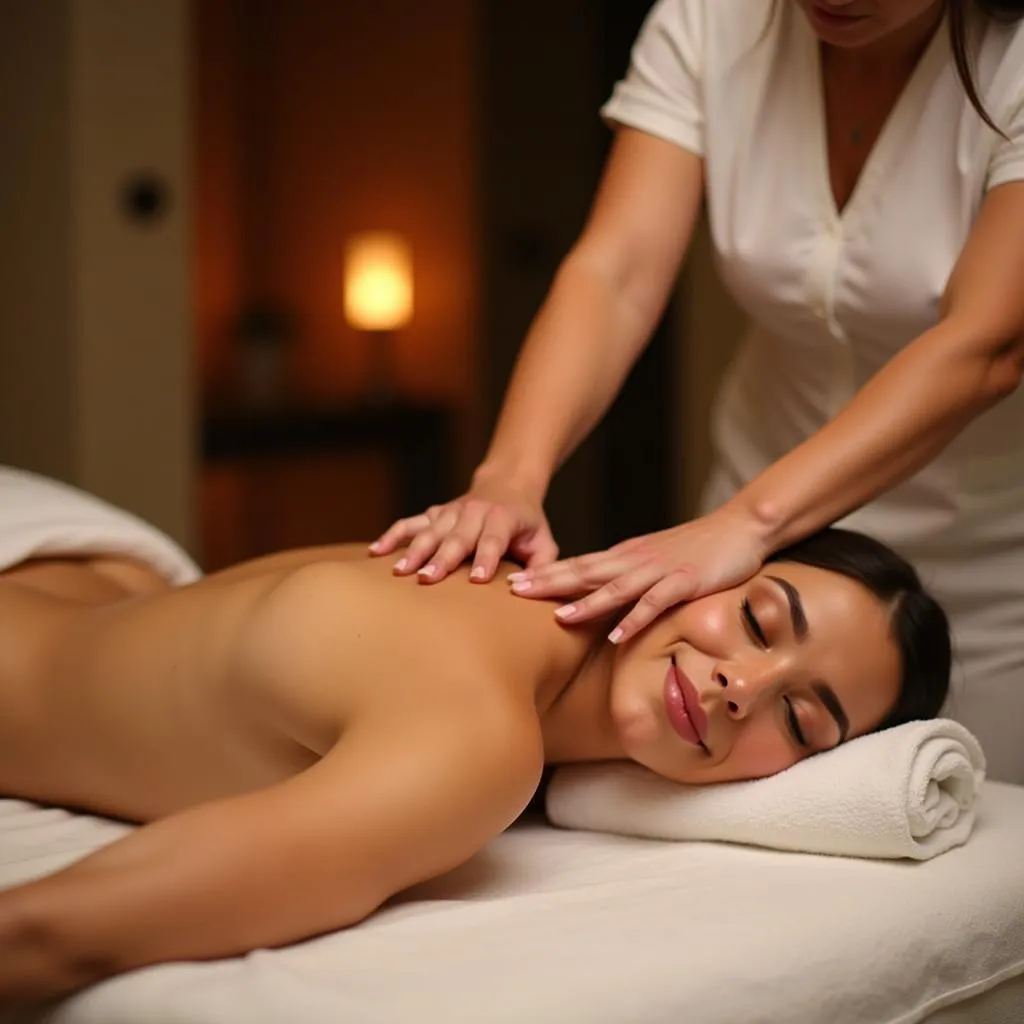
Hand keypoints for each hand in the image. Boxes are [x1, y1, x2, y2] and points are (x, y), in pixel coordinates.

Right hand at [368, 478, 558, 582]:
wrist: (508, 485)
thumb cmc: (527, 523)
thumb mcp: (544, 541)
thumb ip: (542, 565)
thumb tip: (528, 589)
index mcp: (502, 518)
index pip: (493, 539)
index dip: (486, 558)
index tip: (477, 579)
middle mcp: (473, 512)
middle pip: (456, 537)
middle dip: (441, 558)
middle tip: (426, 579)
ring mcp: (450, 512)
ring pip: (429, 531)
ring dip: (414, 551)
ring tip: (399, 572)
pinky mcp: (434, 514)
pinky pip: (409, 523)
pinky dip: (392, 535)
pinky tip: (376, 552)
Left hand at [507, 509, 767, 643]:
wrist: (739, 527)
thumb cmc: (698, 548)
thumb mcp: (654, 560)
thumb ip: (628, 576)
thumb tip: (598, 597)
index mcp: (626, 556)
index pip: (579, 565)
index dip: (545, 573)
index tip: (512, 582)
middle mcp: (636, 560)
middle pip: (585, 571)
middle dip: (549, 582)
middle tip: (513, 590)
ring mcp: (660, 570)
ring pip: (615, 587)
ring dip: (585, 602)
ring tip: (557, 617)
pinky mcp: (685, 581)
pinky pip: (656, 602)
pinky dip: (635, 618)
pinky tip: (617, 635)